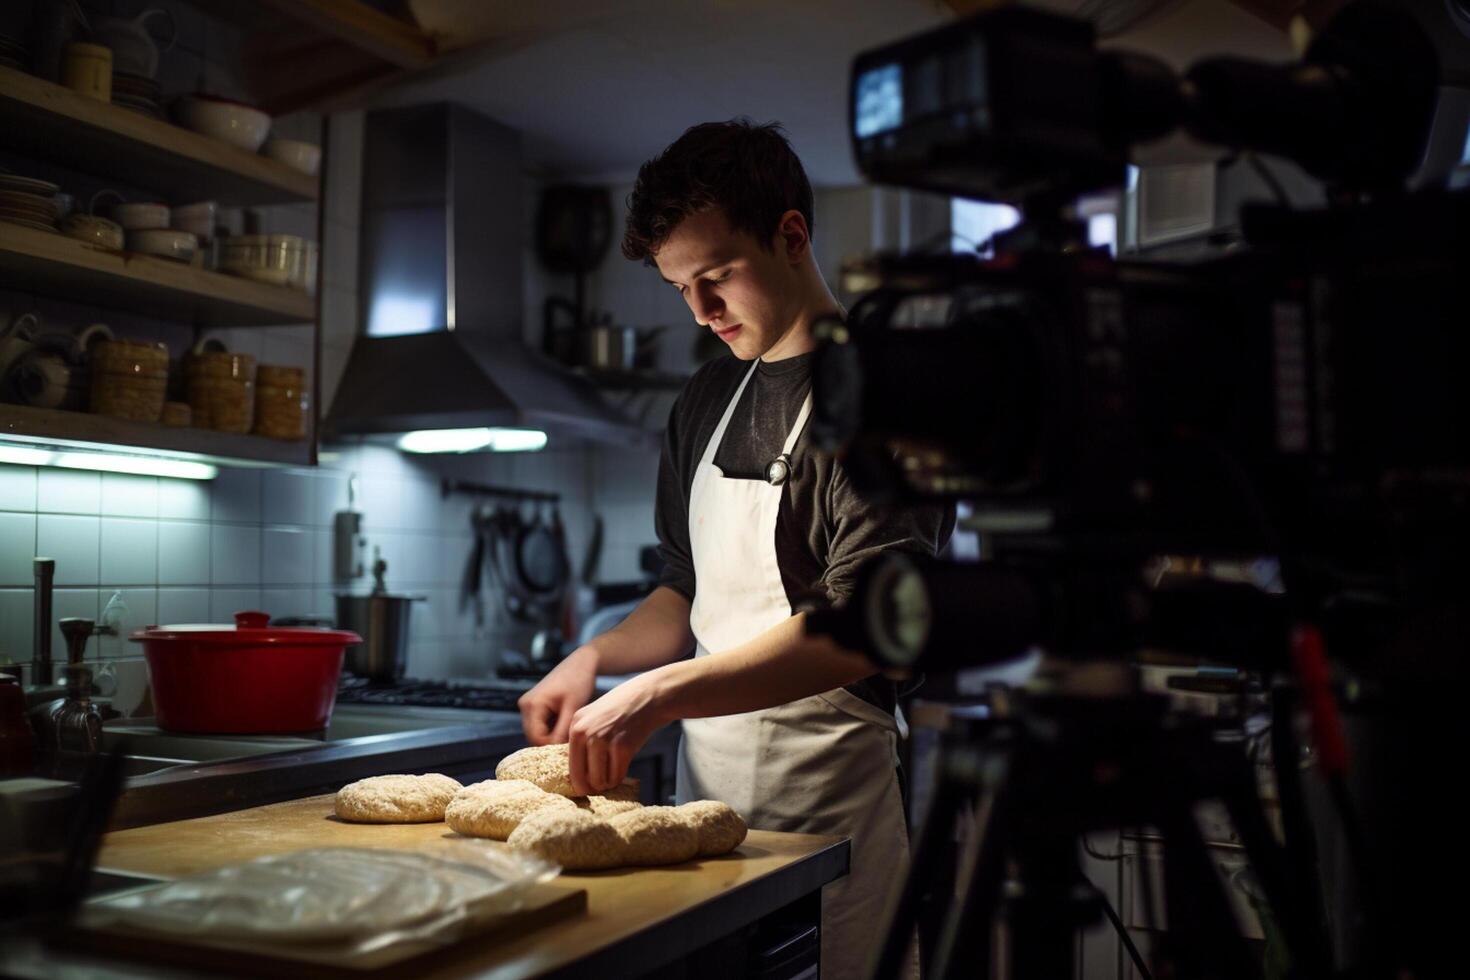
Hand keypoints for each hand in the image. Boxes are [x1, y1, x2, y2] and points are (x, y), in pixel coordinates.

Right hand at [518, 646, 597, 744]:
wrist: (581, 663)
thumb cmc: (578, 681)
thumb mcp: (573, 708)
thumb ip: (562, 731)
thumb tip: (556, 752)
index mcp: (532, 705)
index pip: (536, 738)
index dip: (552, 746)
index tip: (570, 748)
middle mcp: (525, 705)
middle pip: (534, 737)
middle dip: (551, 742)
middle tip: (571, 743)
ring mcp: (527, 705)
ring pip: (537, 732)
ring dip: (552, 736)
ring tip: (570, 732)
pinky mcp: (534, 706)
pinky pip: (540, 725)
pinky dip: (551, 729)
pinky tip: (566, 724)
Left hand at [567, 670, 668, 794]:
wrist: (649, 697)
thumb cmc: (621, 710)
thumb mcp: (593, 718)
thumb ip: (582, 741)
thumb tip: (576, 777)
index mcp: (576, 726)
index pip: (570, 766)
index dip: (578, 782)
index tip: (586, 788)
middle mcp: (585, 732)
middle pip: (582, 778)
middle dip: (592, 786)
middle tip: (601, 785)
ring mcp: (603, 739)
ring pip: (599, 780)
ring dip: (607, 783)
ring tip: (613, 774)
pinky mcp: (622, 747)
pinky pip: (616, 776)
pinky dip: (620, 777)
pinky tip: (623, 767)